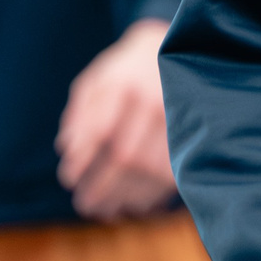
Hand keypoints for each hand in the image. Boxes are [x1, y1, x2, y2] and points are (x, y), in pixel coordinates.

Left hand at [57, 19, 179, 220]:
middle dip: (101, 187)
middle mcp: (152, 100)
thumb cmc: (127, 70)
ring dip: (125, 196)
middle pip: (125, 156)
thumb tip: (67, 149)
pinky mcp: (193, 131)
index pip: (99, 130)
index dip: (82, 161)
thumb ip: (80, 112)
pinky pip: (173, 170)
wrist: (177, 50)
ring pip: (151, 168)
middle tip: (84, 205)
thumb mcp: (97, 79)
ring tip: (105, 210)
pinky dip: (153, 193)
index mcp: (123, 84)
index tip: (68, 179)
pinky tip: (135, 204)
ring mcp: (177, 116)